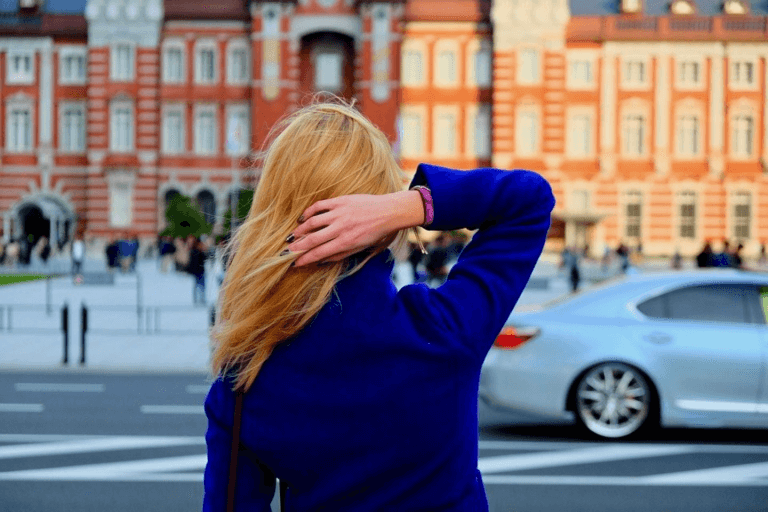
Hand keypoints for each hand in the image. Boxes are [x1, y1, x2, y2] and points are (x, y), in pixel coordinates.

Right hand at [286, 190, 423, 266]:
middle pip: (313, 239)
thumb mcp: (360, 249)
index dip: (305, 259)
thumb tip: (320, 261)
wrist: (388, 212)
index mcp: (346, 242)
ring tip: (292, 236)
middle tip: (286, 251)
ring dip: (300, 230)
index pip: (320, 253)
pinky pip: (319, 206)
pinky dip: (308, 212)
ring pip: (312, 222)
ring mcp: (339, 213)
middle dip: (297, 247)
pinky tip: (302, 218)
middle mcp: (341, 228)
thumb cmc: (375, 233)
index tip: (294, 263)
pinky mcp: (340, 201)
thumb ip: (339, 254)